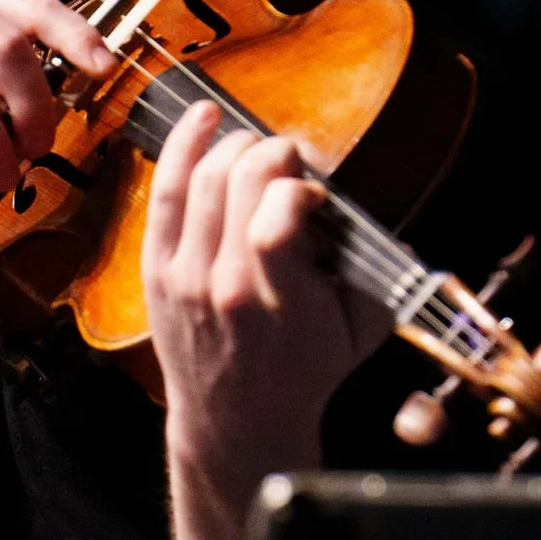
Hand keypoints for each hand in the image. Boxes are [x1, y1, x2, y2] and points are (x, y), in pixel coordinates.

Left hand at [143, 102, 392, 477]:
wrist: (236, 421)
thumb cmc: (303, 373)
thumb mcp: (359, 331)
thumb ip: (375, 275)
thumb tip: (382, 225)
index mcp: (278, 302)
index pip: (277, 216)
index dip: (301, 189)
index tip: (315, 198)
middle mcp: (224, 285)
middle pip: (239, 182)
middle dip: (273, 155)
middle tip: (292, 162)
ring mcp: (184, 276)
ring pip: (203, 178)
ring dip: (236, 146)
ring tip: (258, 148)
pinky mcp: (157, 270)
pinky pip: (163, 193)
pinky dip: (182, 147)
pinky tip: (203, 118)